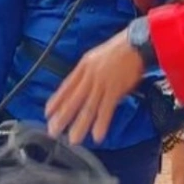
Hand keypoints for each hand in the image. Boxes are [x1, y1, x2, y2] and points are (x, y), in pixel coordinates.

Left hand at [45, 29, 144, 144]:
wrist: (136, 43)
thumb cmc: (119, 49)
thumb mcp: (96, 56)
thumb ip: (88, 71)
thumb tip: (81, 86)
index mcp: (83, 66)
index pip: (66, 87)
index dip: (56, 101)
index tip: (47, 113)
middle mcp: (89, 76)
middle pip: (73, 100)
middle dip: (62, 117)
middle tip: (54, 131)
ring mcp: (102, 83)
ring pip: (88, 107)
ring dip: (80, 125)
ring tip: (73, 140)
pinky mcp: (115, 89)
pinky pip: (106, 109)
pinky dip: (101, 123)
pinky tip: (97, 135)